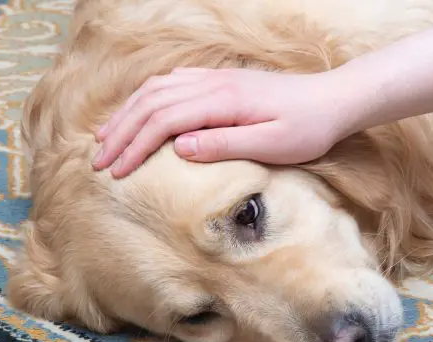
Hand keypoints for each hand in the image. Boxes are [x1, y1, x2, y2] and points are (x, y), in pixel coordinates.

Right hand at [92, 67, 357, 177]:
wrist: (334, 100)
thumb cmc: (309, 128)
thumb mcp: (273, 145)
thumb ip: (225, 145)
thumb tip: (179, 148)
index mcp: (222, 101)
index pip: (163, 121)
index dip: (134, 146)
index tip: (115, 172)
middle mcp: (213, 83)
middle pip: (151, 102)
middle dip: (121, 132)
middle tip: (98, 161)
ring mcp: (216, 78)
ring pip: (157, 89)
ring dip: (128, 113)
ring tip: (106, 137)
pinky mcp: (222, 81)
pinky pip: (173, 82)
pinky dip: (148, 98)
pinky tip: (140, 111)